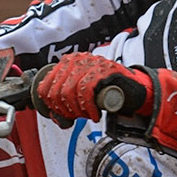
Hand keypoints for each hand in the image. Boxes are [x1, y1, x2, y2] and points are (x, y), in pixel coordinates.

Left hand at [32, 54, 152, 122]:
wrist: (131, 88)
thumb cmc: (104, 91)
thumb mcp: (80, 95)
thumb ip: (65, 104)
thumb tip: (54, 116)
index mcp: (67, 63)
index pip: (45, 87)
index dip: (51, 106)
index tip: (63, 114)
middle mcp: (77, 60)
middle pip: (56, 91)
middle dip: (65, 110)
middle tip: (77, 116)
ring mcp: (90, 63)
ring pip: (69, 92)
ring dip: (77, 110)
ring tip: (87, 115)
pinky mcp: (103, 70)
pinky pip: (86, 92)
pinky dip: (89, 108)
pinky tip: (95, 114)